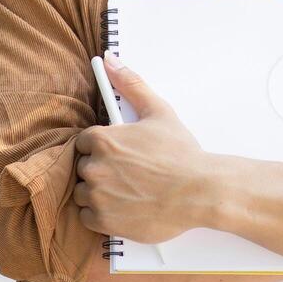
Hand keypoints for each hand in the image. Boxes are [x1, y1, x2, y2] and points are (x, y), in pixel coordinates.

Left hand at [73, 59, 216, 243]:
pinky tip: (123, 206)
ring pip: (84, 192)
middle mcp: (95, 168)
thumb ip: (131, 84)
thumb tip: (110, 59)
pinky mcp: (104, 221)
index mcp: (104, 140)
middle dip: (101, 168)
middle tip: (127, 172)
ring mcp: (98, 196)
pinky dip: (101, 214)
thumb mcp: (158, 111)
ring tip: (126, 190)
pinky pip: (87, 217)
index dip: (102, 147)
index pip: (86, 142)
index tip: (118, 153)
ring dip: (99, 191)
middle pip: (84, 167)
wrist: (199, 192)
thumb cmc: (181, 154)